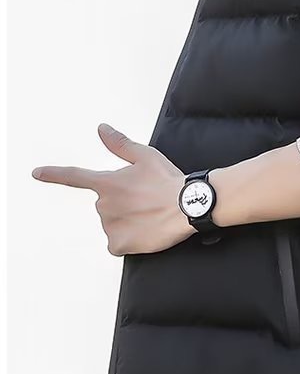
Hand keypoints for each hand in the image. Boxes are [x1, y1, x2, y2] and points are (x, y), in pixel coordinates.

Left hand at [31, 123, 195, 255]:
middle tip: (147, 201)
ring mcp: (109, 225)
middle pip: (105, 205)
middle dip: (122, 203)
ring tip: (150, 216)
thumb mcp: (146, 156)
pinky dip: (128, 241)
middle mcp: (103, 204)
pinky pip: (117, 244)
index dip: (53, 174)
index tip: (37, 173)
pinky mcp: (119, 243)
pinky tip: (145, 232)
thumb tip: (102, 129)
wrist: (188, 205)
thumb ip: (119, 144)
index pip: (74, 176)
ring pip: (112, 224)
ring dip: (127, 222)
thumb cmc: (169, 181)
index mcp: (107, 182)